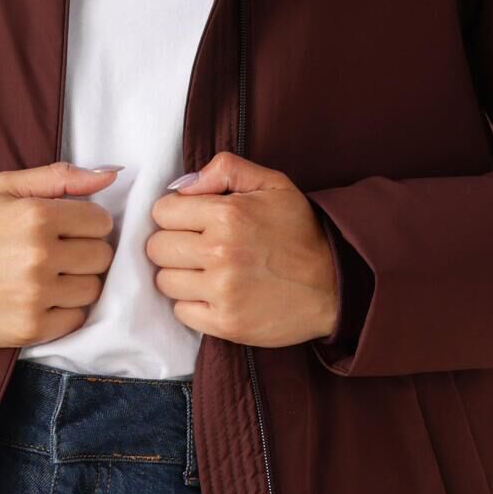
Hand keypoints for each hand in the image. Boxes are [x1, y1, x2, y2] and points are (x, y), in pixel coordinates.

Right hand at [0, 162, 118, 347]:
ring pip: (92, 289)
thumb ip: (58, 177)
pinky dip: (64, 311)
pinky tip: (42, 300)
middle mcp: (39, 255)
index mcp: (36, 215)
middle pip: (101, 256)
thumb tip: (110, 175)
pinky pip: (76, 319)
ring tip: (49, 278)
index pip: (100, 222)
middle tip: (58, 255)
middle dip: (84, 254)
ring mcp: (36, 295)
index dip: (87, 225)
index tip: (68, 231)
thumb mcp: (4, 188)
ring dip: (76, 284)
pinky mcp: (32, 327)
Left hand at [145, 153, 340, 347]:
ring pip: (165, 281)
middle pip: (157, 248)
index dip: (174, 215)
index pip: (163, 212)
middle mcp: (220, 253)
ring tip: (206, 272)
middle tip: (197, 248)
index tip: (192, 222)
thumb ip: (226, 169)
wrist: (334, 285)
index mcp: (228, 215)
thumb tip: (182, 185)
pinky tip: (214, 295)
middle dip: (172, 245)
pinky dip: (191, 304)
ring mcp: (222, 292)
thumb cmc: (300, 232)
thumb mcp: (273, 184)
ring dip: (180, 276)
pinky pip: (181, 312)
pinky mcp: (225, 324)